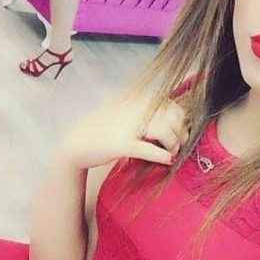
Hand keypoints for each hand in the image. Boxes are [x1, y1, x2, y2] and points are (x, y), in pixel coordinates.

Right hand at [55, 94, 188, 169]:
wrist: (76, 142)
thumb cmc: (105, 128)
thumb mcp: (126, 111)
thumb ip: (147, 110)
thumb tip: (175, 118)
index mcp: (138, 99)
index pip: (172, 105)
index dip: (182, 120)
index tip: (182, 132)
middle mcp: (135, 108)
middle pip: (173, 118)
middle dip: (182, 133)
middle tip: (181, 145)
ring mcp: (129, 125)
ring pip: (166, 132)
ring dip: (175, 144)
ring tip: (173, 153)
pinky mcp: (122, 144)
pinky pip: (150, 150)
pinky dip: (163, 156)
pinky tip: (168, 160)